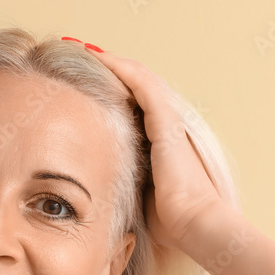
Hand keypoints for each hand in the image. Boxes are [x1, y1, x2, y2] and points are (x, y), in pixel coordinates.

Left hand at [83, 44, 228, 252]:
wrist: (196, 225)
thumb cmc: (173, 222)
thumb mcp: (142, 197)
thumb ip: (127, 183)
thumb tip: (101, 188)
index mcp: (162, 145)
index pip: (134, 110)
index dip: (112, 94)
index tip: (85, 86)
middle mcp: (167, 127)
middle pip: (136, 89)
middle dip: (109, 73)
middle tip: (79, 59)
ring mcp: (169, 122)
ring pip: (138, 80)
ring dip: (111, 63)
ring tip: (83, 50)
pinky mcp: (166, 121)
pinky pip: (142, 84)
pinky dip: (121, 68)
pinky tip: (100, 56)